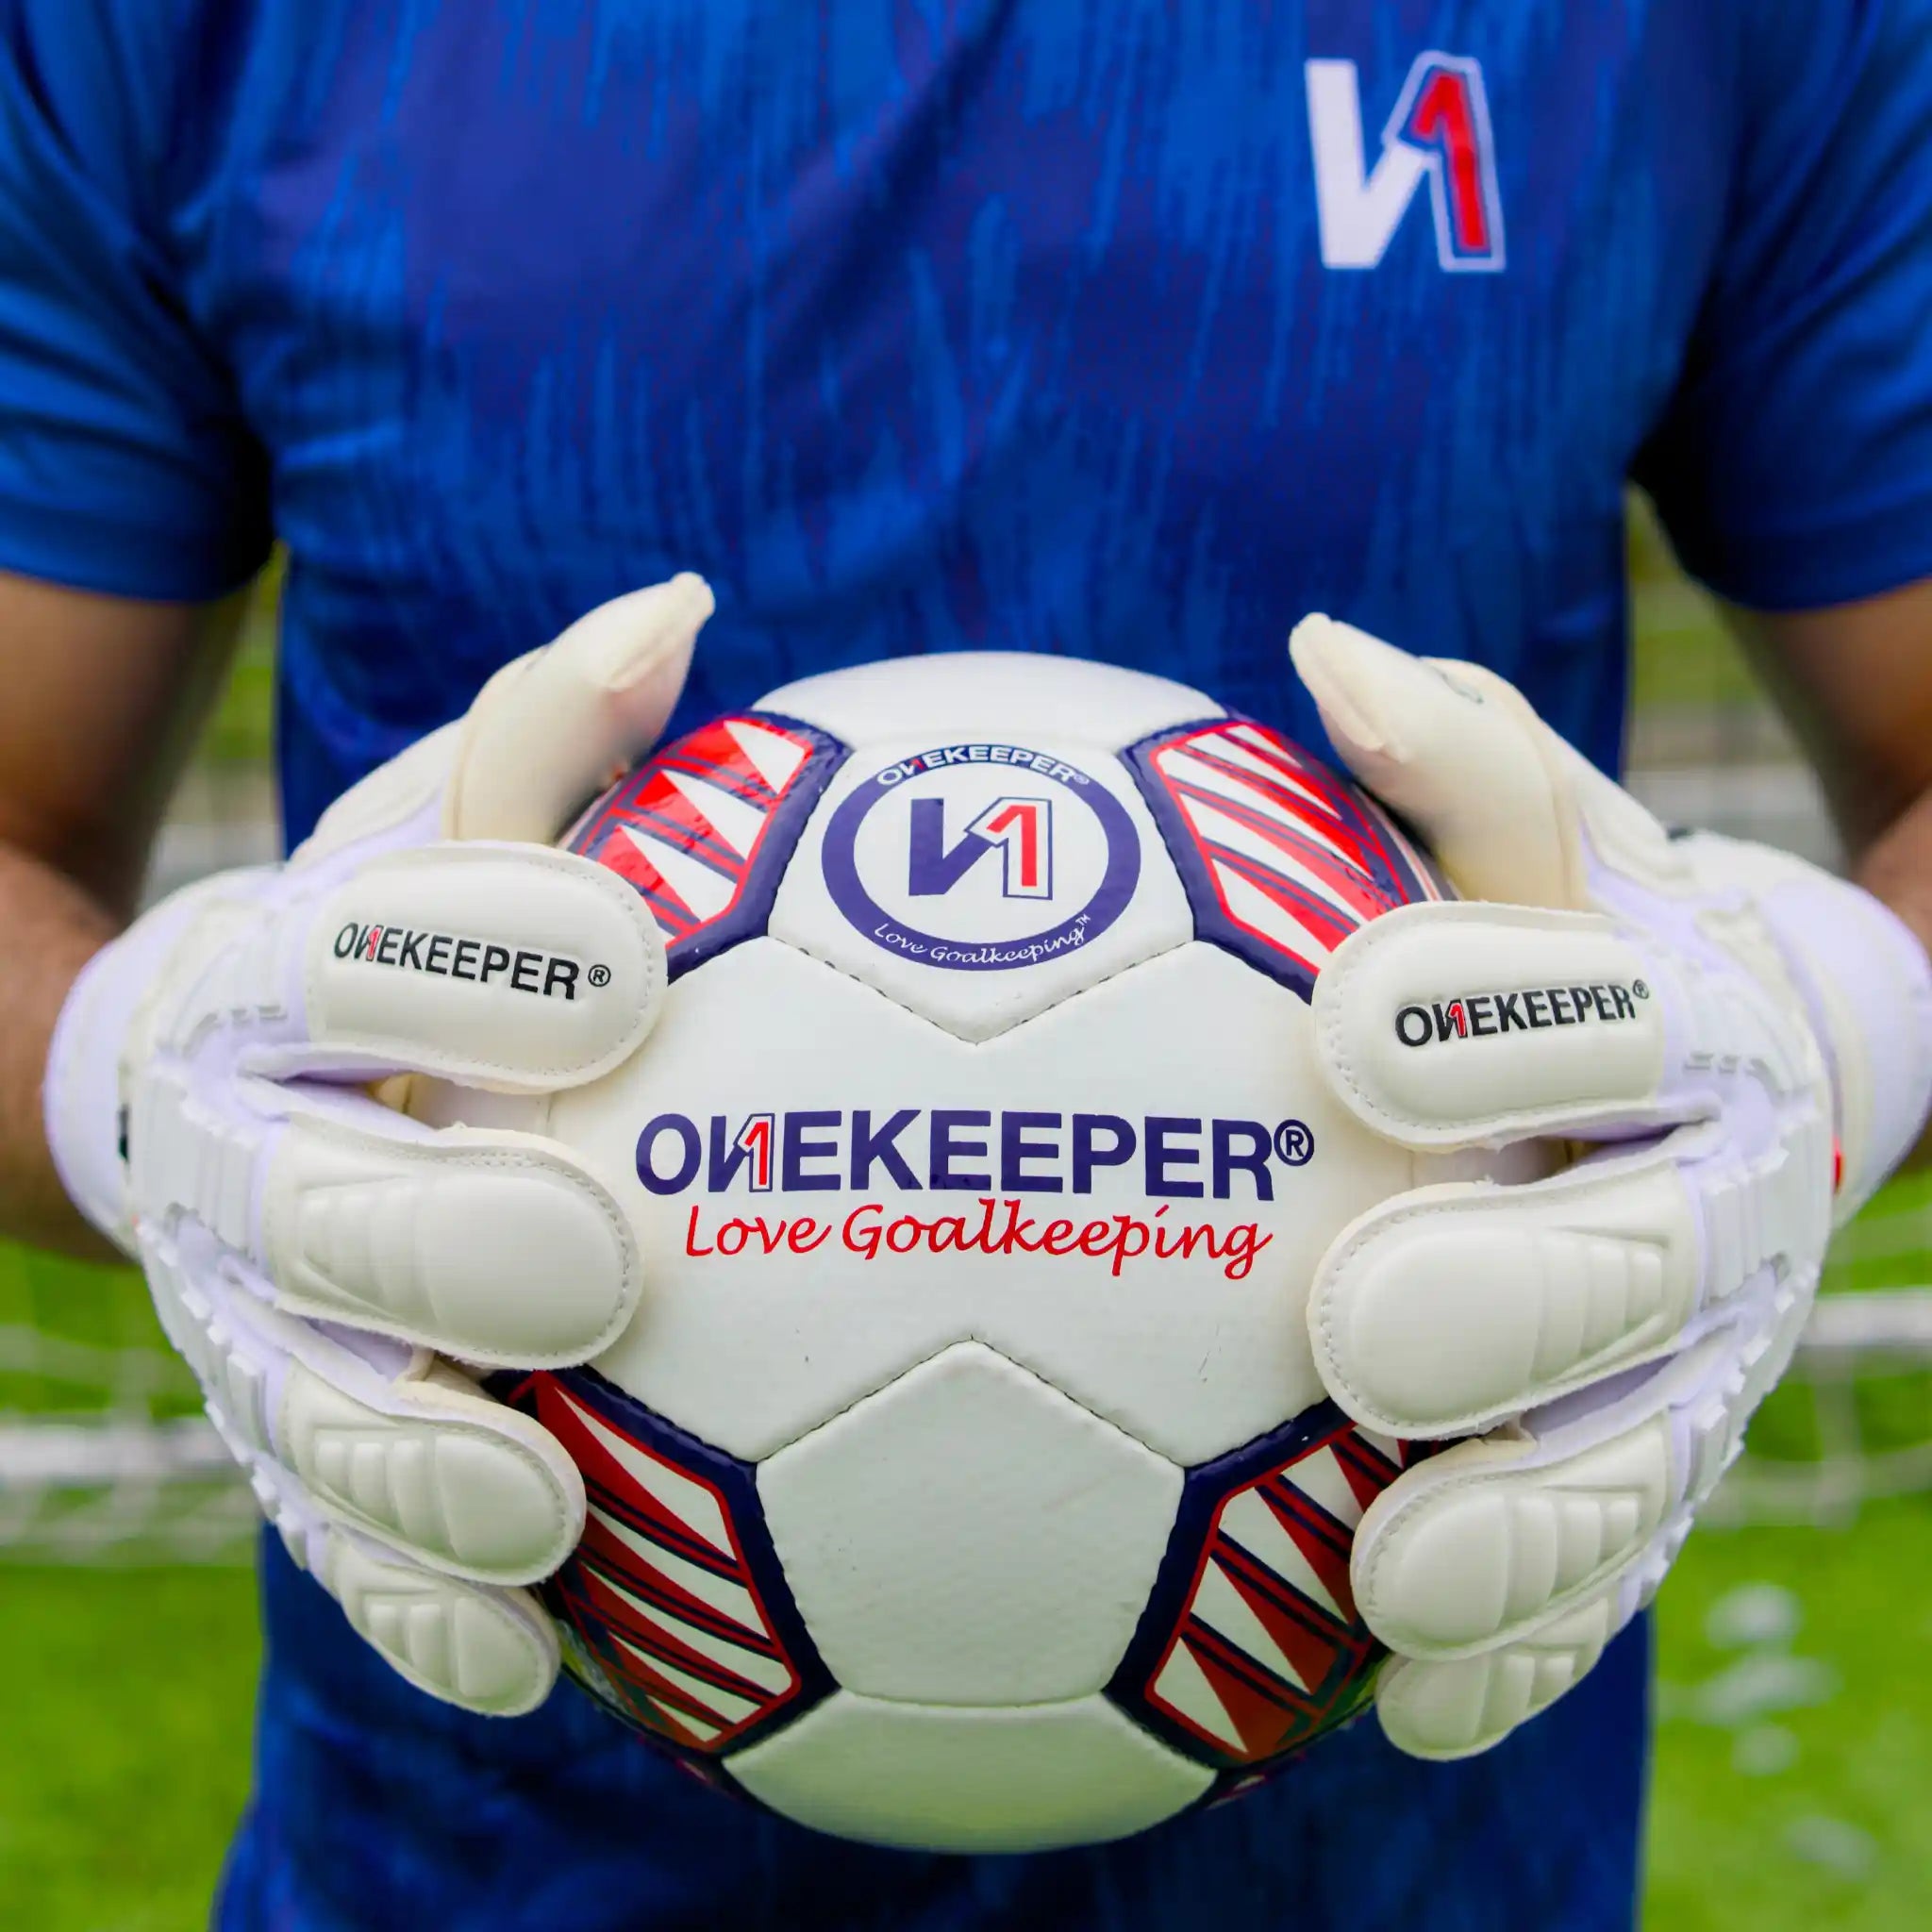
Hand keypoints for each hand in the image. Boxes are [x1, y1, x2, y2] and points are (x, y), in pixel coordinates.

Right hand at [45, 577, 712, 1714]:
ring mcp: (252, 1323)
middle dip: (441, 1237)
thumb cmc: (376, 943)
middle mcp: (243, 1164)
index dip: (471, 956)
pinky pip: (340, 1545)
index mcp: (278, 986)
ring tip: (550, 1504)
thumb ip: (546, 736)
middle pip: (318, 1211)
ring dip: (422, 1469)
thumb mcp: (430, 826)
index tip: (626, 961)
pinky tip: (538, 1668)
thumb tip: (684, 604)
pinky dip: (423, 1610)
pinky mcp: (287, 1443)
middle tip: (593, 1259)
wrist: (202, 1081)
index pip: (352, 954)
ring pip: (311, 1410)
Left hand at [1290, 617, 1929, 1758]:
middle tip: (1360, 1321)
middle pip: (1634, 1261)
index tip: (1343, 1019)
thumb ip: (1453, 755)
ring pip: (1635, 1457)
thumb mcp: (1551, 834)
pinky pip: (1610, 1577)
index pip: (1604, 1014)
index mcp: (1683, 1023)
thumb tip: (1318, 648)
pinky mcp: (1667, 1471)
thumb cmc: (1585, 939)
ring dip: (1520, 1526)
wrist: (1744, 1077)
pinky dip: (1528, 1643)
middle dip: (1510, 1291)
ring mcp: (1703, 1355)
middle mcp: (1716, 1198)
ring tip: (1389, 1576)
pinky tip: (1406, 1705)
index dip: (1492, 1016)